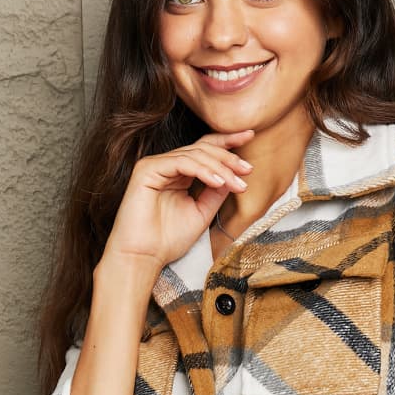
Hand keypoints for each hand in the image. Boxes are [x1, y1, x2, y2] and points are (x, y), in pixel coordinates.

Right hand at [105, 128, 254, 271]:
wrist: (144, 257)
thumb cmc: (168, 240)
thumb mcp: (202, 213)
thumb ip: (216, 192)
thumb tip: (235, 175)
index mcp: (179, 174)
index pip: (205, 150)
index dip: (227, 142)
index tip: (251, 136)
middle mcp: (167, 166)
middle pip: (202, 149)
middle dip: (228, 157)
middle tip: (248, 169)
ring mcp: (155, 165)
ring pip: (194, 155)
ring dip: (220, 168)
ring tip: (237, 182)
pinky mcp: (146, 170)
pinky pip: (180, 162)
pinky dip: (202, 170)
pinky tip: (218, 181)